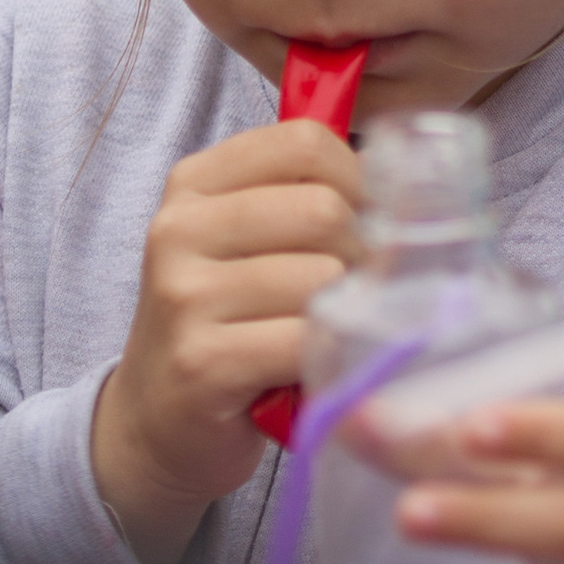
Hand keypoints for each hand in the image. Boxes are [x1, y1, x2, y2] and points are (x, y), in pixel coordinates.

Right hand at [92, 119, 358, 563]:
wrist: (157, 421)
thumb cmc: (224, 321)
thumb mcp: (246, 240)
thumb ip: (303, 197)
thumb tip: (406, 183)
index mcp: (194, 183)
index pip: (305, 142)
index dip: (358, 180)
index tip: (363, 222)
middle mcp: (179, 229)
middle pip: (324, 209)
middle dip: (359, 255)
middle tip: (346, 293)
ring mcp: (185, 296)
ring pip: (321, 277)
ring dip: (341, 313)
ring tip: (321, 333)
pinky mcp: (202, 362)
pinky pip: (305, 341)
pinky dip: (324, 357)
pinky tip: (306, 368)